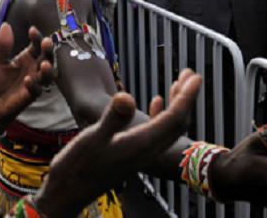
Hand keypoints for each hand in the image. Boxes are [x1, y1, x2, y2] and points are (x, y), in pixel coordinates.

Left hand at [0, 24, 53, 133]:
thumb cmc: (0, 79)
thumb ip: (4, 45)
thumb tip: (5, 25)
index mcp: (28, 56)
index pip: (36, 44)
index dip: (36, 37)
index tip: (32, 30)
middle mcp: (35, 67)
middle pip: (47, 57)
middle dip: (48, 50)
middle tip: (47, 42)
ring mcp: (35, 81)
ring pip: (47, 75)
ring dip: (47, 70)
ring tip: (44, 64)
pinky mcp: (31, 95)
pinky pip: (36, 90)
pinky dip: (33, 85)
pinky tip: (28, 80)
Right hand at [34, 69, 201, 216]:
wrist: (69, 191)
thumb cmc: (78, 166)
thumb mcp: (92, 137)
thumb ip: (112, 119)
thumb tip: (127, 97)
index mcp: (141, 145)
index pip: (173, 119)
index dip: (187, 97)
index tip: (197, 77)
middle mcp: (147, 151)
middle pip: (178, 123)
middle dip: (187, 98)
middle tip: (191, 74)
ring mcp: (141, 153)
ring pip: (169, 127)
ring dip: (177, 104)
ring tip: (178, 82)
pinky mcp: (134, 153)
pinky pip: (158, 132)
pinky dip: (161, 114)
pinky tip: (155, 101)